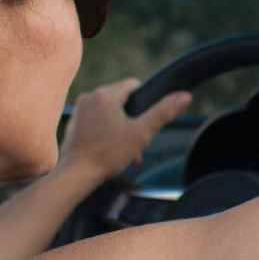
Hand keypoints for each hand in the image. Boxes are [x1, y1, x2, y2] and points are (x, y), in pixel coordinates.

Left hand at [59, 79, 192, 181]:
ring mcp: (79, 109)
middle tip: (136, 144)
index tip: (144, 124)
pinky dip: (105, 132)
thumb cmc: (108, 154)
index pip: (134, 85)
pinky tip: (109, 151)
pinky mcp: (73, 122)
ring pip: (109, 112)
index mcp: (106, 94)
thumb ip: (164, 112)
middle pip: (121, 101)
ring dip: (120, 128)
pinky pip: (96, 120)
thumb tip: (185, 96)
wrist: (76, 174)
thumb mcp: (142, 133)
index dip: (144, 104)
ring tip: (124, 151)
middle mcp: (90, 96)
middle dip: (132, 120)